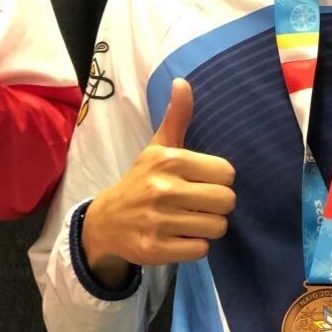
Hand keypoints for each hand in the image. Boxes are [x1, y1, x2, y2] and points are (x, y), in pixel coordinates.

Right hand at [82, 78, 235, 288]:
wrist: (105, 222)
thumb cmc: (142, 180)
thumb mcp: (158, 146)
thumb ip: (176, 116)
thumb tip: (182, 81)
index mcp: (169, 160)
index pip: (227, 172)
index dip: (219, 179)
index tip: (203, 180)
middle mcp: (163, 189)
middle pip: (227, 201)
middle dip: (218, 204)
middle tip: (200, 203)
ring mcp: (157, 221)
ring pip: (217, 227)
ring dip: (208, 226)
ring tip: (190, 219)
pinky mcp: (154, 250)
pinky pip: (201, 250)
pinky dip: (195, 246)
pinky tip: (179, 236)